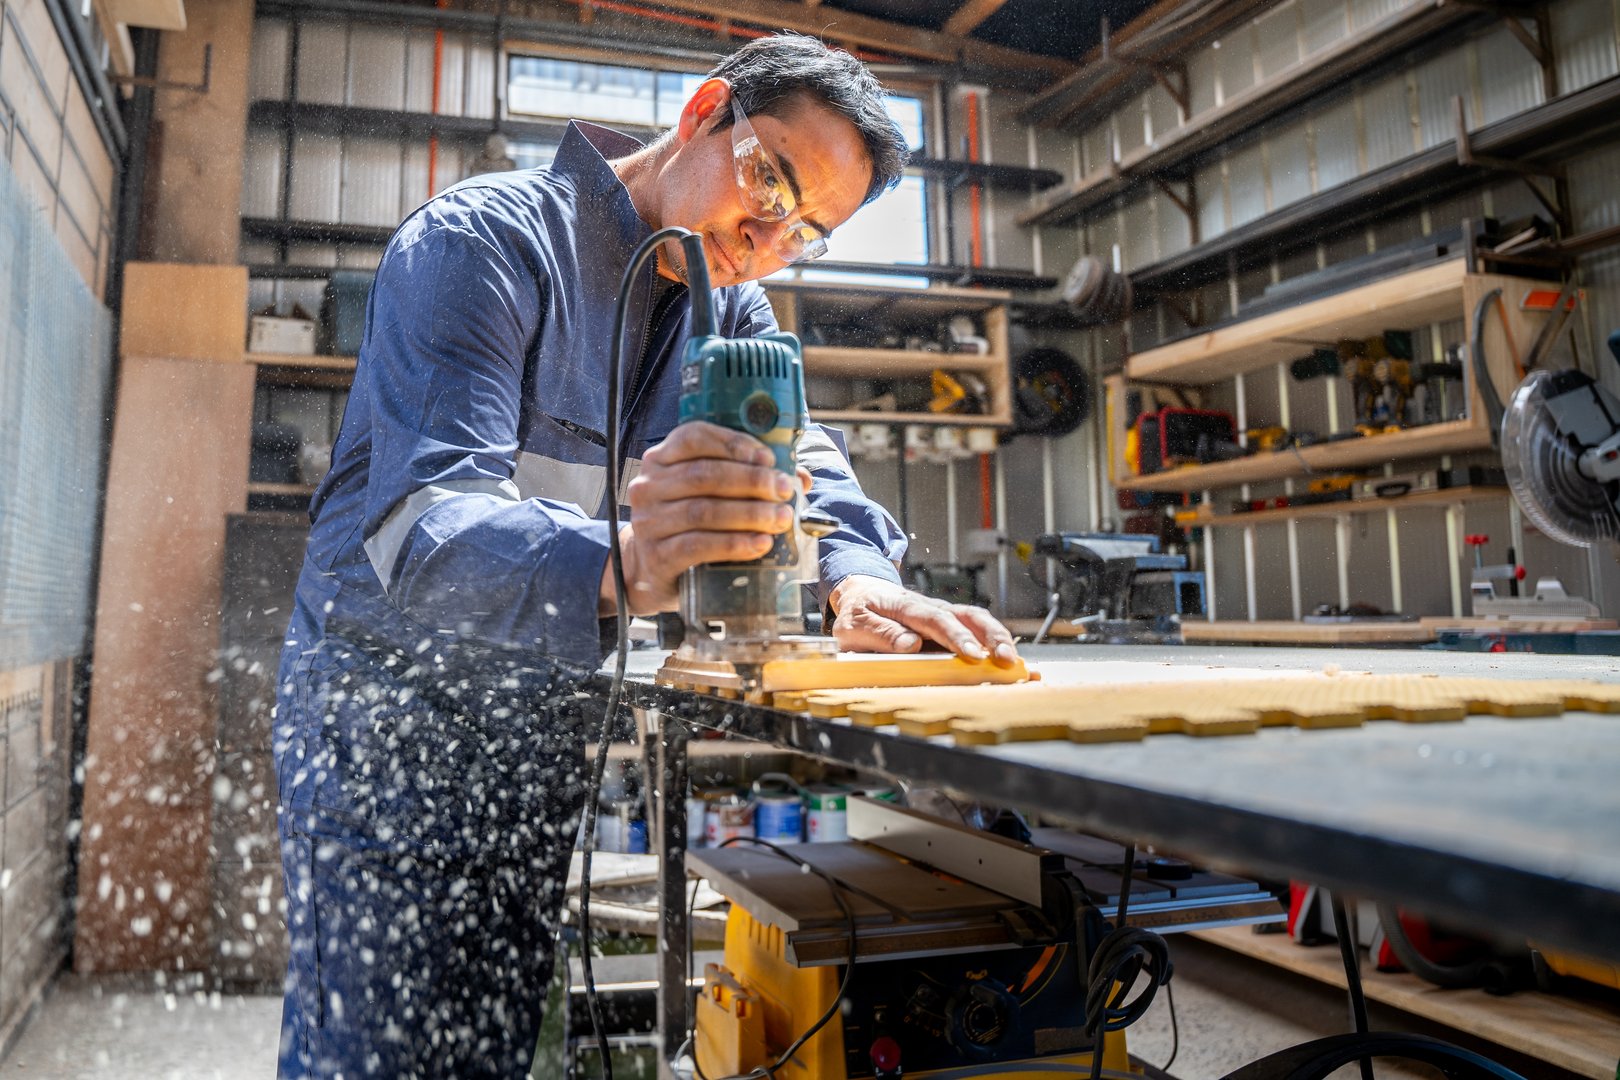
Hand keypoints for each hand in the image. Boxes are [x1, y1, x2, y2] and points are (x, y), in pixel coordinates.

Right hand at [602, 422, 799, 616]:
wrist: (651, 571)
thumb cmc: (689, 524)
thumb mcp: (710, 495)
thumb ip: (749, 479)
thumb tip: (800, 479)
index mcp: (661, 459)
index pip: (694, 437)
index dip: (734, 444)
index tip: (768, 459)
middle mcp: (648, 486)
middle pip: (704, 475)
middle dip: (751, 481)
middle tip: (783, 491)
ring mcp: (648, 522)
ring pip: (703, 511)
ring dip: (749, 514)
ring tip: (780, 519)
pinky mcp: (656, 556)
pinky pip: (697, 546)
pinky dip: (733, 544)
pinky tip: (760, 544)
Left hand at [827, 575, 1019, 666]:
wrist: (862, 593)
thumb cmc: (858, 613)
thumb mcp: (854, 625)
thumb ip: (880, 634)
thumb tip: (909, 644)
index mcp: (906, 606)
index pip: (934, 620)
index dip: (955, 636)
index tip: (970, 655)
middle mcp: (931, 607)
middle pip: (966, 616)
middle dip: (988, 637)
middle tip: (1004, 658)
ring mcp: (943, 615)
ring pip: (977, 620)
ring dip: (997, 638)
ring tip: (1012, 661)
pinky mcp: (949, 625)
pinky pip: (976, 629)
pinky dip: (995, 641)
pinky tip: (1009, 658)